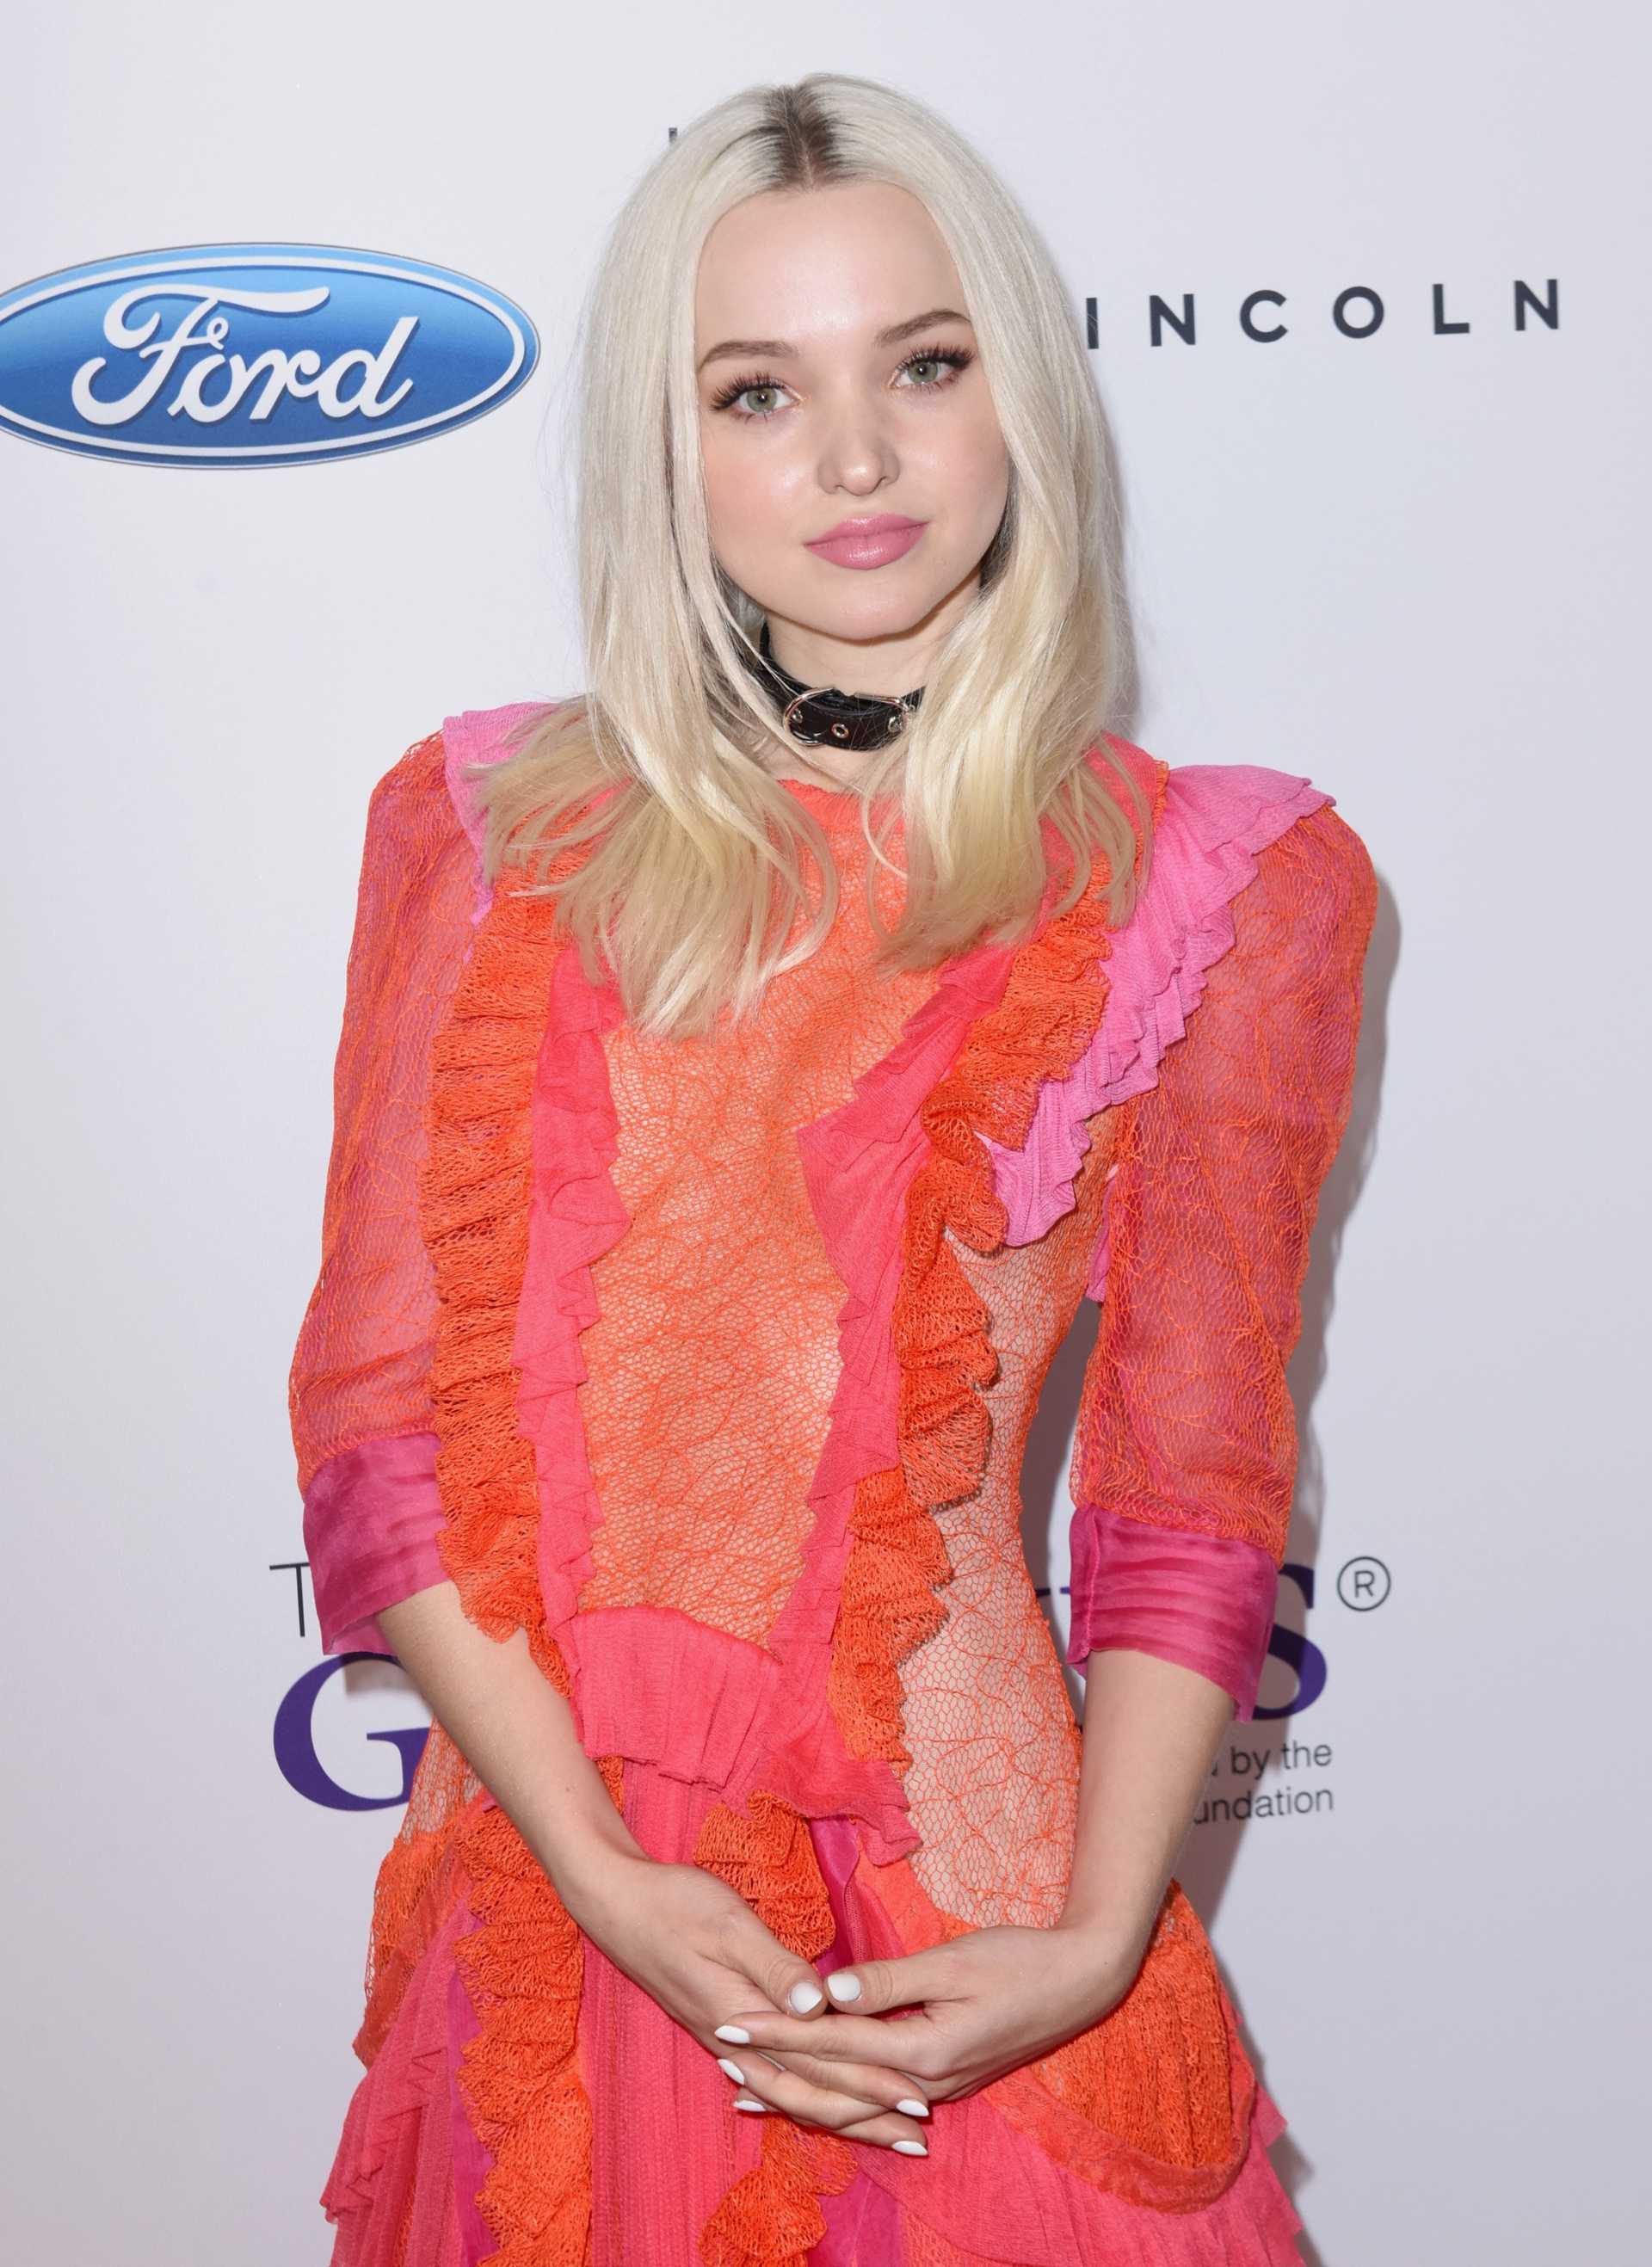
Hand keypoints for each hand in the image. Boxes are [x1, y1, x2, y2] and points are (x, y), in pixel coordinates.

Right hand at [557, 1846, 932, 2152]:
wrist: (616, 1906)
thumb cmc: (675, 1905)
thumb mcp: (729, 1924)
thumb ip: (775, 1968)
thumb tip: (820, 2006)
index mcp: (745, 2019)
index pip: (822, 2063)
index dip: (872, 2083)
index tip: (917, 2100)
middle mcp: (736, 2042)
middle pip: (811, 2090)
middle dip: (867, 2114)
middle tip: (917, 2137)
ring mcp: (725, 2040)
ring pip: (792, 2092)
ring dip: (840, 2112)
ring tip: (881, 2129)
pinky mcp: (719, 2029)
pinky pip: (770, 2079)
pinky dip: (801, 2098)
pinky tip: (814, 2107)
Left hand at [714, 1918, 1141, 2110]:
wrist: (1082, 1983)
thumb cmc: (1019, 1960)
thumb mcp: (950, 1961)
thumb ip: (886, 1980)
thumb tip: (826, 1990)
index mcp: (923, 2052)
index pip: (833, 2043)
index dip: (780, 2032)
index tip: (732, 2022)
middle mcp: (926, 2084)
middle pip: (836, 2087)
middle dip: (777, 2072)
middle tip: (723, 2057)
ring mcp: (938, 2089)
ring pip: (854, 2101)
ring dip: (802, 2093)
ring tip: (751, 2088)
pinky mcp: (945, 2081)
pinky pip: (878, 2098)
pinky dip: (839, 2094)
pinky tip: (818, 2090)